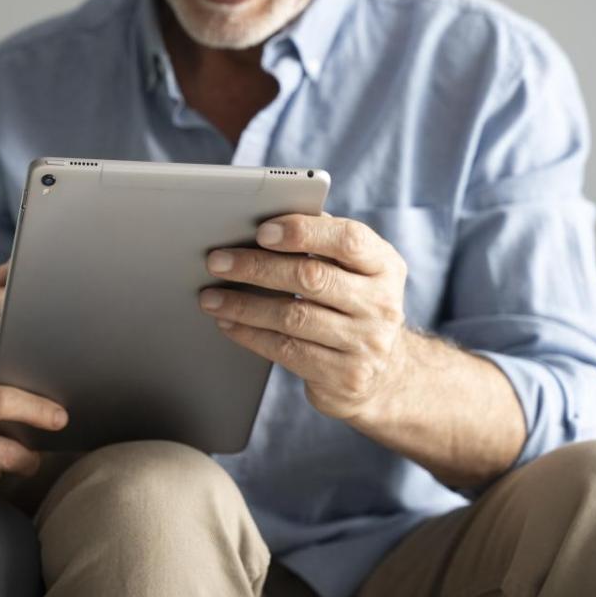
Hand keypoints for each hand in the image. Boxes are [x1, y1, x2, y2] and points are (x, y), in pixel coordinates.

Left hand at [198, 214, 408, 419]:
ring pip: (293, 317)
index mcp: (384, 265)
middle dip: (257, 267)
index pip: (348, 239)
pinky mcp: (343, 376)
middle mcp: (381, 304)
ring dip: (243, 305)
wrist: (385, 374)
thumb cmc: (352, 304)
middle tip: (217, 262)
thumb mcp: (354, 271)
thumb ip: (322, 243)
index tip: (261, 231)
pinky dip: (250, 334)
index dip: (302, 232)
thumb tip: (262, 220)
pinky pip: (286, 350)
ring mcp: (365, 343)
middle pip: (311, 278)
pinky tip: (228, 323)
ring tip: (210, 297)